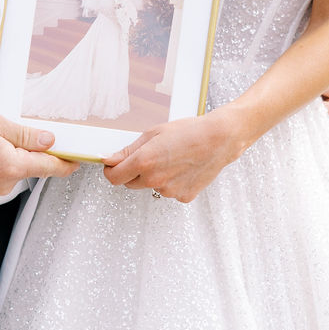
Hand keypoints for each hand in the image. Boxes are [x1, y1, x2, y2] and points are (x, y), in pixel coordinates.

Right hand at [0, 112, 78, 199]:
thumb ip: (24, 135)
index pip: (49, 167)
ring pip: (7, 171)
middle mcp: (2, 183)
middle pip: (26, 167)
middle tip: (2, 131)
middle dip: (21, 151)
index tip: (75, 161)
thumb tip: (48, 141)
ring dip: (2, 157)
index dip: (65, 164)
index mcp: (12, 166)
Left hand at [102, 109, 242, 203]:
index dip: (111, 170)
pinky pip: (169, 191)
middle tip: (151, 156)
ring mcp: (169, 191)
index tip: (114, 165)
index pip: (114, 177)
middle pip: (130, 183)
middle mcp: (154, 180)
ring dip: (156, 177)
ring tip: (174, 159)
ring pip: (152, 187)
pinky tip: (184, 168)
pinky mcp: (183, 197)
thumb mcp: (153, 134)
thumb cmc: (189, 132)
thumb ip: (128, 151)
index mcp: (144, 162)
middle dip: (134, 172)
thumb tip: (109, 160)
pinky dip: (173, 182)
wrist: (219, 139)